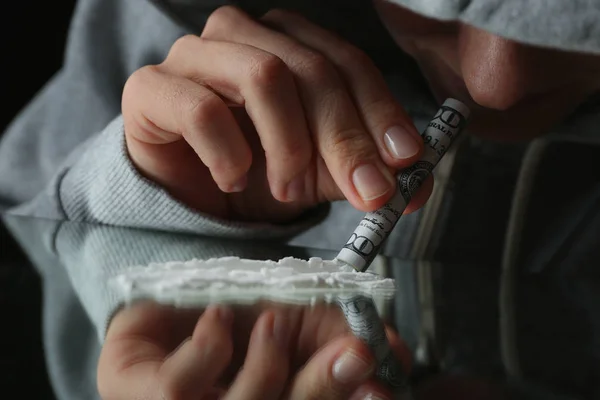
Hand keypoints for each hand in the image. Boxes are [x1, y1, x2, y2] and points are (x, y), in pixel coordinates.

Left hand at [97, 302, 410, 399]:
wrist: (181, 293)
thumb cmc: (247, 319)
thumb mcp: (306, 326)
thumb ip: (345, 342)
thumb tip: (394, 359)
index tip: (379, 381)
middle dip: (320, 390)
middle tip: (350, 349)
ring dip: (267, 365)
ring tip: (271, 322)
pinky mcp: (133, 390)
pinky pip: (175, 387)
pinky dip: (209, 346)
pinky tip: (215, 320)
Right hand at [122, 6, 431, 222]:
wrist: (185, 190)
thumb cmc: (255, 171)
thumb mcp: (319, 170)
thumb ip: (361, 169)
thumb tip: (415, 187)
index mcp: (287, 42)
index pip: (347, 64)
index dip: (381, 111)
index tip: (405, 161)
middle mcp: (244, 35)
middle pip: (311, 70)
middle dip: (345, 137)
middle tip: (365, 190)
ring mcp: (195, 54)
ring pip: (263, 77)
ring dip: (288, 144)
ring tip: (287, 189)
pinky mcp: (152, 86)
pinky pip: (202, 109)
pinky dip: (229, 154)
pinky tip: (232, 180)